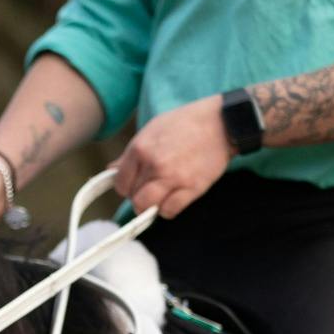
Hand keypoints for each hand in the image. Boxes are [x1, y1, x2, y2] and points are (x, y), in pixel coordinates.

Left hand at [111, 93, 230, 218]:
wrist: (222, 122)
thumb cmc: (187, 123)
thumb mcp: (153, 129)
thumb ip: (131, 153)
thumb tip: (111, 169)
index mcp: (140, 148)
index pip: (120, 182)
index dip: (125, 186)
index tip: (134, 185)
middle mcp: (154, 164)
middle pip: (133, 197)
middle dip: (139, 196)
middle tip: (150, 189)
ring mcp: (173, 178)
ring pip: (147, 207)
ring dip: (151, 205)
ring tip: (160, 195)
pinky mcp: (191, 188)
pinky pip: (169, 211)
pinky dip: (168, 209)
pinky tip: (173, 198)